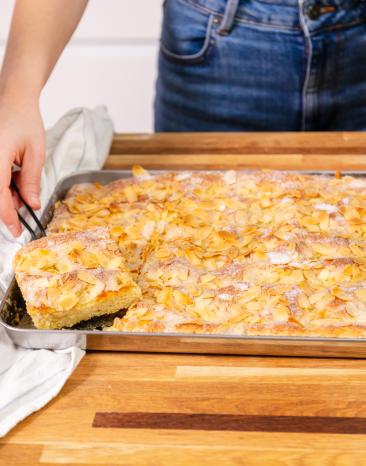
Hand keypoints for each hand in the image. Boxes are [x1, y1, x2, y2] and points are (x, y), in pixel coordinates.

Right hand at [0, 91, 44, 235]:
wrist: (13, 99)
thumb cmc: (25, 121)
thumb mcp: (36, 153)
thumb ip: (32, 181)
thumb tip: (32, 205)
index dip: (8, 217)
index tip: (17, 231)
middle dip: (9, 206)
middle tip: (26, 204)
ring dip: (6, 196)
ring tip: (23, 186)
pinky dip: (3, 186)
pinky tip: (15, 179)